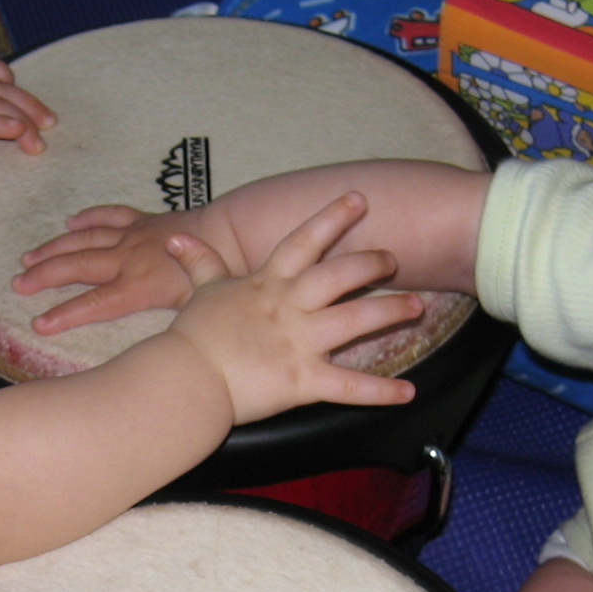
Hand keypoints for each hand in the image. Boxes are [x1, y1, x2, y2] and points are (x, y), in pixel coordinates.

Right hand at [15, 202, 233, 333]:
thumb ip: (170, 332)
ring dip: (55, 248)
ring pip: (85, 240)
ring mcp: (133, 236)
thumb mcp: (193, 311)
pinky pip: (110, 216)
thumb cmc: (215, 276)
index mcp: (138, 286)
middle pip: (78, 267)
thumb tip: (156, 357)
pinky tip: (71, 222)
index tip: (39, 323)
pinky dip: (89, 218)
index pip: (94, 304)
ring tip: (29, 258)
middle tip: (19, 285)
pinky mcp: (143, 221)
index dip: (65, 314)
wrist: (231, 235)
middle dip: (45, 276)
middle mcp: (128, 259)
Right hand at [163, 192, 421, 422]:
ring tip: (416, 306)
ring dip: (390, 311)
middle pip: (340, 274)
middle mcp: (291, 307)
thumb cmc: (194, 336)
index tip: (358, 199)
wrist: (186, 377)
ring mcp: (301, 342)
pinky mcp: (304, 381)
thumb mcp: (201, 293)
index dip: (332, 217)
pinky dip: (381, 392)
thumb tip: (176, 240)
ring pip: (356, 319)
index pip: (304, 241)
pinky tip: (408, 392)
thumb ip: (200, 264)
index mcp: (268, 284)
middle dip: (371, 263)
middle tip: (393, 260)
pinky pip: (350, 386)